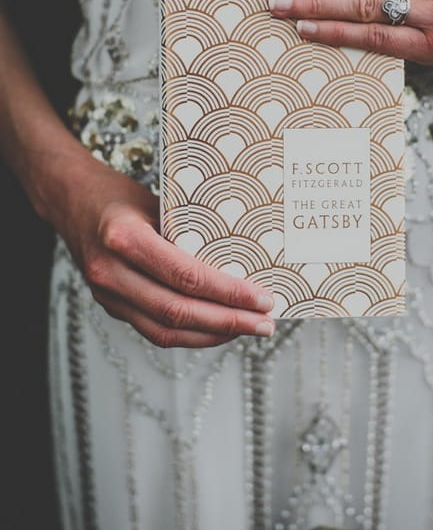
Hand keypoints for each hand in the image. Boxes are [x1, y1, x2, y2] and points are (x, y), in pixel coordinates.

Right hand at [54, 151, 275, 347]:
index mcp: (124, 238)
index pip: (186, 276)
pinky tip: (217, 327)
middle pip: (177, 311)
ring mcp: (106, 293)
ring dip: (212, 335)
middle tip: (265, 323)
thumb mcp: (157, 200)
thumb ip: (191, 228)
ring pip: (165, 330)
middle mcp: (111, 271)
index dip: (228, 293)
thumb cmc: (119, 194)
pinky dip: (189, 333)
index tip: (263, 298)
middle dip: (228, 322)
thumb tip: (245, 253)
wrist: (69, 200)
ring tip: (248, 329)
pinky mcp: (109, 305)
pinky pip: (153, 329)